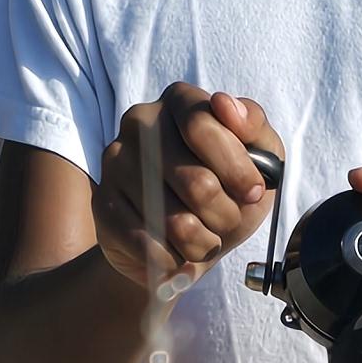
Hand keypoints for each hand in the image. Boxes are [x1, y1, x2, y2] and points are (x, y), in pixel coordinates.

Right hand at [90, 85, 284, 293]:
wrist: (182, 240)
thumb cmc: (225, 191)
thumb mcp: (257, 157)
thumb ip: (254, 126)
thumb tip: (225, 104)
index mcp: (179, 101)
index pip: (202, 126)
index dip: (236, 169)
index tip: (253, 193)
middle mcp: (140, 122)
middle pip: (197, 182)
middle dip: (226, 215)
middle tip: (227, 221)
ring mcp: (116, 162)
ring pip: (177, 223)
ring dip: (205, 244)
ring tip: (205, 239)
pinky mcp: (104, 205)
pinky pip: (152, 248)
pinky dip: (176, 261)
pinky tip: (178, 252)